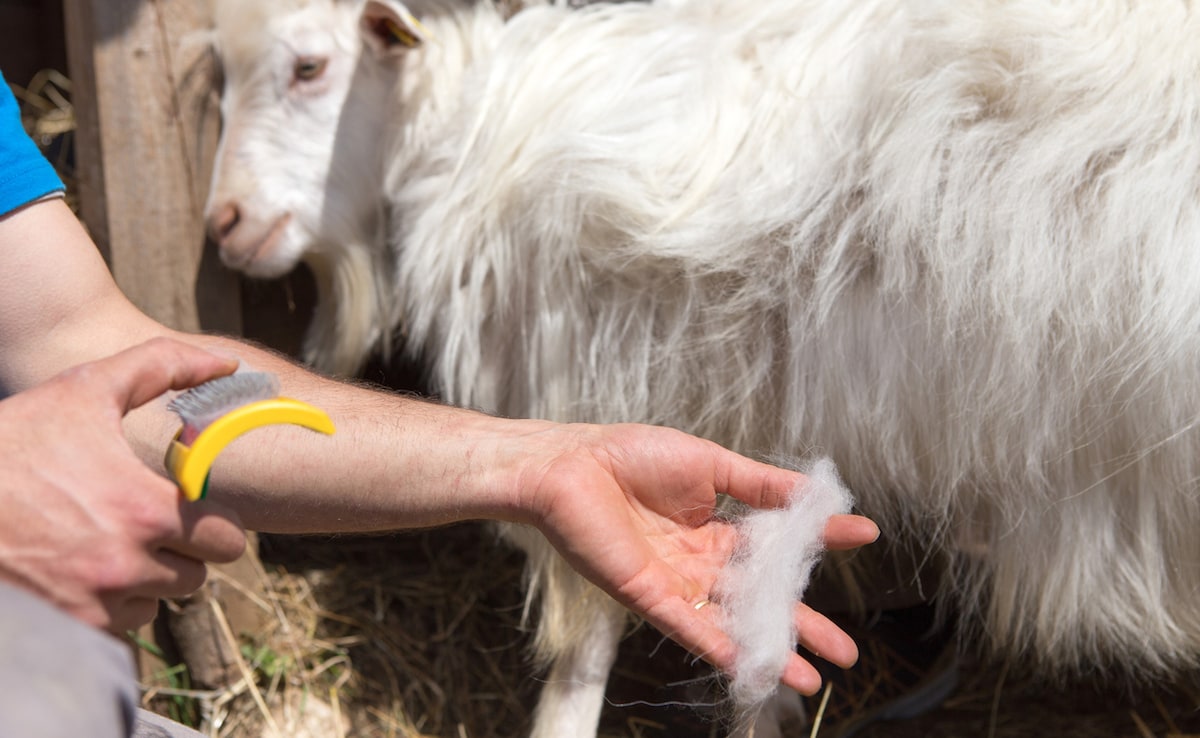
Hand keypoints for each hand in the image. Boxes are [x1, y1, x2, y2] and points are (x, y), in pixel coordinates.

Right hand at [0, 338, 247, 632]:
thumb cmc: (11, 440)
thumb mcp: (83, 390)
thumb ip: (160, 367)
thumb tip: (225, 364)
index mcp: (145, 509)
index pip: (227, 539)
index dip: (212, 523)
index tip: (188, 509)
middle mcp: (127, 563)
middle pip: (198, 576)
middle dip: (182, 552)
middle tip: (150, 527)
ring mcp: (96, 603)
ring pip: (158, 602)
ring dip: (145, 581)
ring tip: (106, 544)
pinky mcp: (70, 629)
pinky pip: (119, 628)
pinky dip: (109, 606)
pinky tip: (80, 570)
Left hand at [521, 423, 878, 694]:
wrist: (571, 465)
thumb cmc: (630, 456)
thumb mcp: (709, 464)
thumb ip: (759, 484)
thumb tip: (813, 492)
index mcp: (715, 528)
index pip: (777, 544)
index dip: (819, 542)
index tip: (863, 536)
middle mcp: (701, 562)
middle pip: (762, 598)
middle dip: (804, 626)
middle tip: (847, 652)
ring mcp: (677, 583)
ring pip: (733, 622)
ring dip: (771, 651)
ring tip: (812, 678)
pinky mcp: (648, 596)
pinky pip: (690, 626)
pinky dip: (720, 646)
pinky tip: (752, 664)